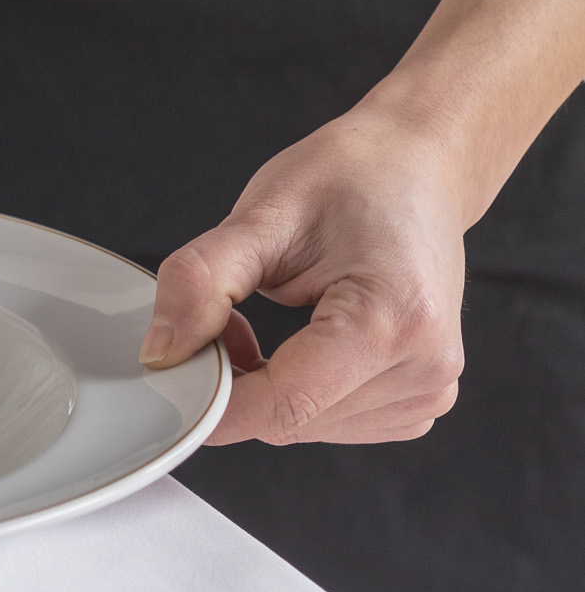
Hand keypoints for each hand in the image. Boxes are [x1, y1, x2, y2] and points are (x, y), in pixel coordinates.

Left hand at [139, 108, 466, 446]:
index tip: (171, 372)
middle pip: (292, 421)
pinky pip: (333, 421)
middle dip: (238, 381)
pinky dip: (301, 391)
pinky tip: (305, 341)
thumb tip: (161, 353)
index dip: (214, 402)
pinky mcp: (422, 398)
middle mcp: (424, 366)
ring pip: (307, 428)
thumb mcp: (263, 211)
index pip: (284, 404)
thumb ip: (202, 281)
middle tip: (226, 311)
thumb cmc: (351, 176)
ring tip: (277, 313)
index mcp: (392, 318)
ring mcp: (430, 389)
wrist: (415, 164)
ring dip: (268, 387)